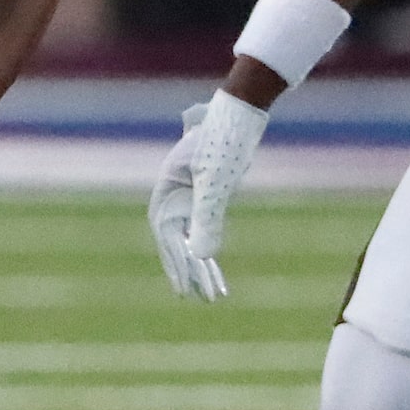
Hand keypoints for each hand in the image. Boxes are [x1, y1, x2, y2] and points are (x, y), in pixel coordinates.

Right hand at [149, 90, 267, 301]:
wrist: (242, 109)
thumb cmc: (226, 141)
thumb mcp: (216, 183)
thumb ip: (208, 218)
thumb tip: (202, 256)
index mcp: (167, 189)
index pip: (169, 237)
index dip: (176, 265)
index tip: (184, 292)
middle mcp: (175, 191)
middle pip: (179, 239)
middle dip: (191, 270)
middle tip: (202, 300)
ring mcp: (189, 189)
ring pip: (192, 233)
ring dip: (202, 261)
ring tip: (215, 291)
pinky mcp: (206, 187)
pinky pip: (206, 222)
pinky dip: (211, 241)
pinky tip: (215, 258)